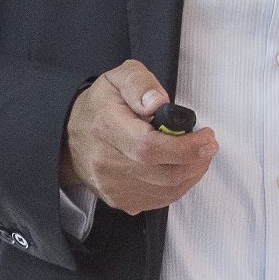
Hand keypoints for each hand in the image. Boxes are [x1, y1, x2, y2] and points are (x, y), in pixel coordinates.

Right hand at [60, 60, 216, 215]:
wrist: (70, 134)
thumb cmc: (101, 105)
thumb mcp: (119, 78)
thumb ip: (140, 84)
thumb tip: (158, 102)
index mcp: (107, 127)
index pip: (149, 147)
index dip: (184, 147)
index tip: (205, 137)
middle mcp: (106, 162)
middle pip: (163, 174)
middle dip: (196, 160)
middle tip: (208, 144)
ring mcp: (111, 185)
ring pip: (165, 191)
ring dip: (192, 174)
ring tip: (198, 155)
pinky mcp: (118, 199)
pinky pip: (158, 201)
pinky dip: (178, 187)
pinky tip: (181, 168)